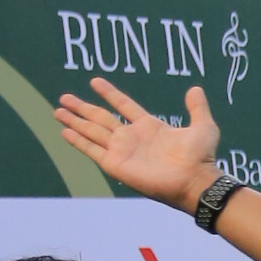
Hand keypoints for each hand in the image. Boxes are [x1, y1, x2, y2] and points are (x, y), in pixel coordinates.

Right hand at [55, 76, 219, 207]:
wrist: (195, 180)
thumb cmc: (201, 157)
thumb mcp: (203, 126)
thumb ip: (197, 107)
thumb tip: (196, 89)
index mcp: (149, 126)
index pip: (123, 105)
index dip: (109, 93)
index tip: (95, 81)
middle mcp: (132, 138)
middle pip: (100, 118)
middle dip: (82, 108)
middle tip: (64, 98)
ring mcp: (122, 151)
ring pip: (92, 131)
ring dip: (74, 122)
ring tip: (57, 111)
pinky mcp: (116, 164)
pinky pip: (92, 150)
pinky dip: (78, 141)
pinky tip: (65, 132)